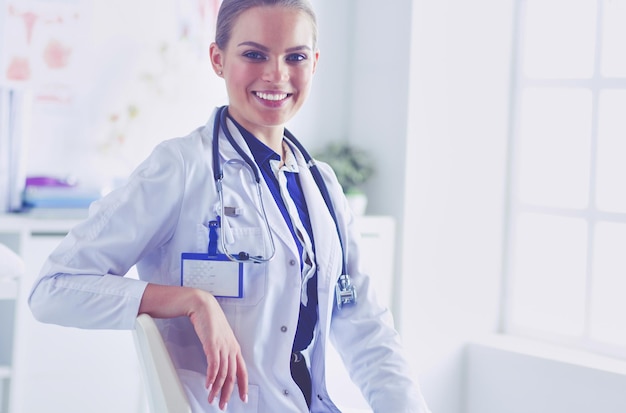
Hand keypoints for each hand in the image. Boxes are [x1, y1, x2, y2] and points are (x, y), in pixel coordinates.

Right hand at [139, 284, 248, 409]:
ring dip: (217, 388)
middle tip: (223, 405)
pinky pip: (214, 365)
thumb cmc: (210, 319)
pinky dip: (211, 377)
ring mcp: (223, 346)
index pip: (242, 370)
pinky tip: (208, 385)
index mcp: (234, 347)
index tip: (243, 398)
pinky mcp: (212, 344)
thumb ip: (221, 349)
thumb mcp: (219, 336)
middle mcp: (231, 348)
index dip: (243, 385)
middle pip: (233, 376)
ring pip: (223, 373)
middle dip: (228, 393)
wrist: (202, 305)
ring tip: (212, 398)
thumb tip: (219, 362)